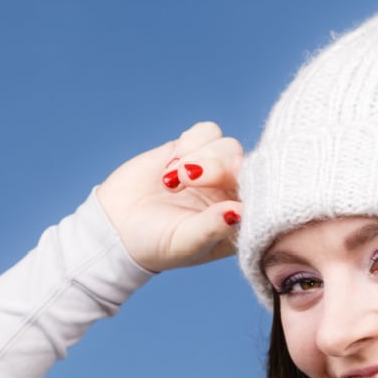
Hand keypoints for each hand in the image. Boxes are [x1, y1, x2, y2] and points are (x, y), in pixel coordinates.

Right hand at [95, 121, 243, 272]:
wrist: (115, 227)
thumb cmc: (155, 245)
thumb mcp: (185, 243)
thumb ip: (212, 228)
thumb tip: (239, 212)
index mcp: (240, 221)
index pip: (262, 195)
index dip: (248, 187)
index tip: (224, 196)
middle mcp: (231, 193)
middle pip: (244, 163)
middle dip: (217, 166)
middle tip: (187, 178)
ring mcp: (213, 170)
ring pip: (227, 145)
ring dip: (199, 157)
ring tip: (171, 180)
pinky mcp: (192, 149)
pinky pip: (207, 132)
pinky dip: (190, 143)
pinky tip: (170, 166)